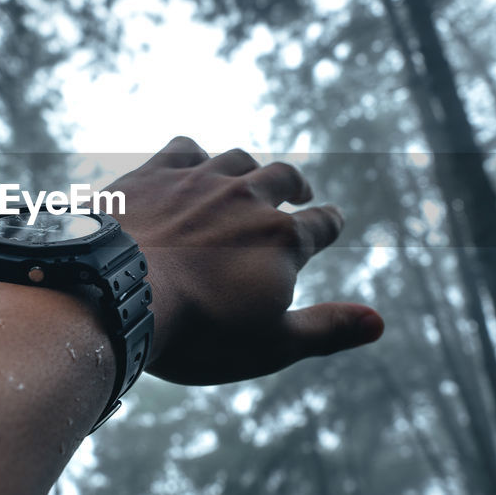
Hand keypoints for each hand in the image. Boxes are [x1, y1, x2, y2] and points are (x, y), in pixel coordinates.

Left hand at [107, 136, 382, 384]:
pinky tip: (192, 163)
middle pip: (284, 178)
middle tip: (301, 190)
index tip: (331, 221)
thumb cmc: (196, 331)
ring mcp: (199, 180)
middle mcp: (248, 198)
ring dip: (249, 167)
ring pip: (237, 160)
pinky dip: (196, 154)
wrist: (116, 295)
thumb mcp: (270, 346)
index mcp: (283, 239)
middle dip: (296, 185)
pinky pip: (184, 148)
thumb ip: (326, 330)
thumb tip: (379, 322)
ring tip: (251, 175)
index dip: (330, 223)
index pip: (322, 223)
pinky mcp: (154, 173)